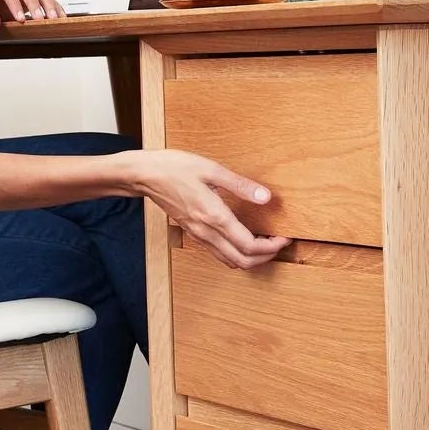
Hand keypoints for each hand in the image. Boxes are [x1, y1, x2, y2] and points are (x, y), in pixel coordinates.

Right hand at [127, 149, 289, 268]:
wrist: (145, 176)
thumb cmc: (175, 168)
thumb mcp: (211, 170)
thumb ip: (240, 185)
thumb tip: (266, 197)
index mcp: (214, 216)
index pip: (248, 246)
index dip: (271, 247)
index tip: (284, 238)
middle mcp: (206, 231)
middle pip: (242, 261)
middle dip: (265, 257)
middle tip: (279, 244)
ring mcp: (198, 235)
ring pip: (230, 261)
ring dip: (251, 258)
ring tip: (265, 243)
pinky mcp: (194, 233)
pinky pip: (219, 254)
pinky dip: (237, 254)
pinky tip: (244, 239)